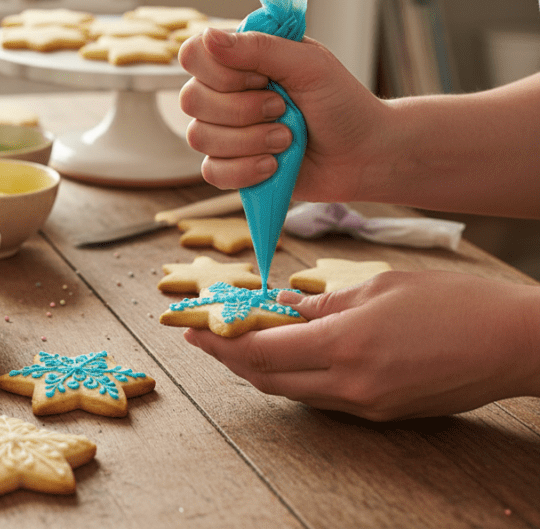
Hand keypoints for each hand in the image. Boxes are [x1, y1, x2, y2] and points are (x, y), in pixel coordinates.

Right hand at [178, 27, 386, 202]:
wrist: (365, 154)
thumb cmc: (342, 103)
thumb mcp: (308, 64)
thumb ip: (258, 48)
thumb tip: (209, 36)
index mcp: (240, 60)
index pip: (193, 54)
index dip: (220, 72)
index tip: (262, 78)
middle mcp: (225, 93)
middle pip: (191, 99)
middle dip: (242, 110)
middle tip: (283, 109)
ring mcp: (225, 131)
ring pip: (199, 137)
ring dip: (249, 141)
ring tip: (286, 140)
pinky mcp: (231, 166)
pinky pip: (211, 171)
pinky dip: (245, 170)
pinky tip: (274, 165)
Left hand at [183, 270, 539, 420]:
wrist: (515, 343)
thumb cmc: (454, 303)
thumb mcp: (379, 287)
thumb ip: (323, 302)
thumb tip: (283, 307)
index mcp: (345, 346)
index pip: (262, 352)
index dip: (221, 342)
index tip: (193, 327)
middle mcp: (351, 385)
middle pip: (269, 379)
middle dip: (230, 358)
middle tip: (204, 336)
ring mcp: (368, 406)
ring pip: (294, 391)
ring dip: (260, 369)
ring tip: (238, 341)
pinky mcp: (384, 413)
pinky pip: (323, 397)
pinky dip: (296, 375)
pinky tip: (288, 352)